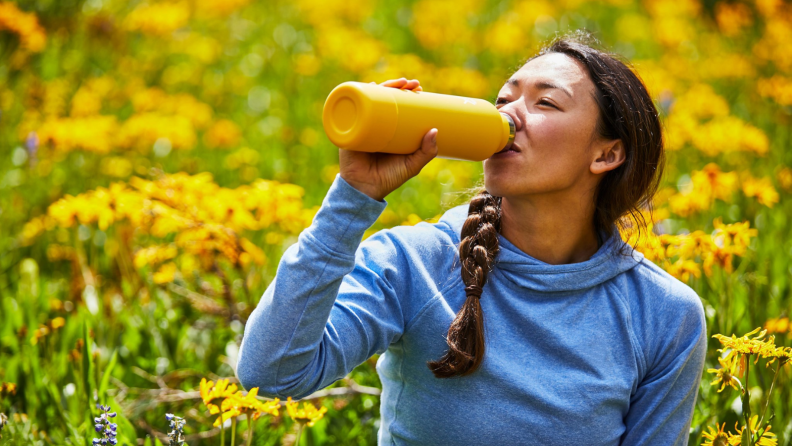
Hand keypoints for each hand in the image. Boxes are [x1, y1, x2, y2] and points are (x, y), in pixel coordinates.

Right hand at [339, 78, 436, 201]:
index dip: (407, 93)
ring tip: (396, 83)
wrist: (365, 191)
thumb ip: (426, 152)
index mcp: (390, 129)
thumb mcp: (412, 165)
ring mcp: (362, 125)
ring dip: (382, 86)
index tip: (419, 87)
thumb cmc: (389, 178)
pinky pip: (352, 110)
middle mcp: (375, 123)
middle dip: (397, 85)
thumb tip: (435, 130)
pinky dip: (358, 96)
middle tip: (411, 83)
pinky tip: (365, 86)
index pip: (398, 105)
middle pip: (384, 98)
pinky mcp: (350, 130)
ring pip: (370, 99)